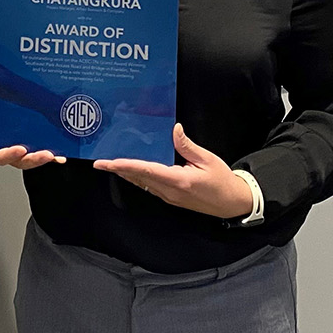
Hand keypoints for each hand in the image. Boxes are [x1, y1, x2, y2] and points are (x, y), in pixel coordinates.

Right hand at [0, 93, 63, 169]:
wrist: (10, 118)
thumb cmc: (0, 120)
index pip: (2, 156)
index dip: (10, 154)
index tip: (20, 149)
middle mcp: (13, 155)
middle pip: (22, 161)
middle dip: (34, 159)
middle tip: (45, 154)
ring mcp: (27, 155)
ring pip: (35, 160)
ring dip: (44, 158)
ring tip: (53, 153)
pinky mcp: (38, 153)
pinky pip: (47, 157)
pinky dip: (54, 157)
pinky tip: (61, 155)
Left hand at [93, 123, 253, 217]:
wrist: (233, 203)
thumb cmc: (222, 181)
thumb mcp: (207, 159)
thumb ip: (187, 145)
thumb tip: (174, 129)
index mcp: (178, 181)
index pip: (147, 171)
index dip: (127, 165)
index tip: (110, 162)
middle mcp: (169, 191)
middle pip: (139, 179)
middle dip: (118, 170)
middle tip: (100, 163)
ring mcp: (169, 197)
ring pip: (142, 184)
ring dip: (125, 174)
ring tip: (110, 165)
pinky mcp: (171, 198)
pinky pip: (149, 187)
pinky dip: (137, 178)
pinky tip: (130, 171)